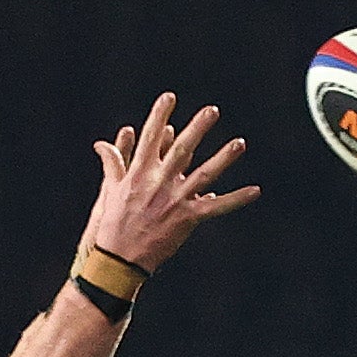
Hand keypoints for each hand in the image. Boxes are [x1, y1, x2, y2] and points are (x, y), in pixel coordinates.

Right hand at [81, 92, 259, 277]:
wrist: (119, 259)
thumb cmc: (112, 224)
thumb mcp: (110, 190)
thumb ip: (112, 162)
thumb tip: (102, 143)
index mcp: (139, 172)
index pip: (151, 137)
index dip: (160, 115)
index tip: (170, 97)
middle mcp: (159, 182)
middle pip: (182, 150)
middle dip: (197, 129)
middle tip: (212, 111)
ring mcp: (175, 200)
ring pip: (204, 174)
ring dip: (223, 159)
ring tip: (239, 144)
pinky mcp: (187, 219)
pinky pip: (216, 207)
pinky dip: (236, 199)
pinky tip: (255, 191)